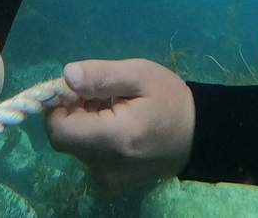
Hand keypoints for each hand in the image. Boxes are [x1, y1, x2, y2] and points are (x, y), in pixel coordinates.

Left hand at [45, 58, 194, 195]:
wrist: (199, 135)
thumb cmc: (170, 99)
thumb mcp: (139, 74)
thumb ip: (101, 75)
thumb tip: (66, 76)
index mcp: (113, 139)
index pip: (58, 129)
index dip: (59, 105)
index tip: (78, 88)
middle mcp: (104, 167)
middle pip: (64, 138)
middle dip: (73, 111)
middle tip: (100, 95)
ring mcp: (107, 180)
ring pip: (74, 146)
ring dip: (84, 123)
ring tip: (113, 109)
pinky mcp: (110, 183)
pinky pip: (87, 156)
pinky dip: (92, 137)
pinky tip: (116, 125)